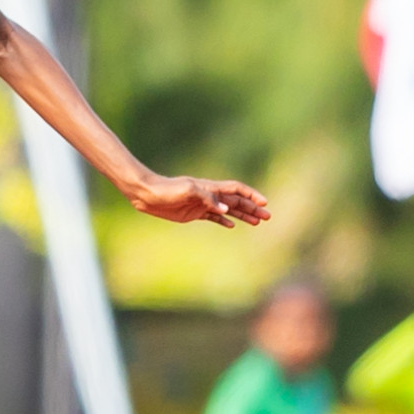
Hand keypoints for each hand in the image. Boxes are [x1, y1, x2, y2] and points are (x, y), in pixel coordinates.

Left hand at [127, 174, 269, 228]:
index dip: (250, 195)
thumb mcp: (186, 190)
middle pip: (236, 201)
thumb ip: (206, 198)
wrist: (146, 194)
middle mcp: (208, 195)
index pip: (236, 189)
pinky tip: (232, 225)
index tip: (264, 203)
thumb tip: (225, 210)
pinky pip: (213, 218)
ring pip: (227, 210)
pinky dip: (224, 221)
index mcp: (209, 187)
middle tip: (268, 217)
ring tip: (257, 223)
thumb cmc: (166, 189)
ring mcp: (201, 204)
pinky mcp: (192, 213)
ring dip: (242, 215)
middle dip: (252, 208)